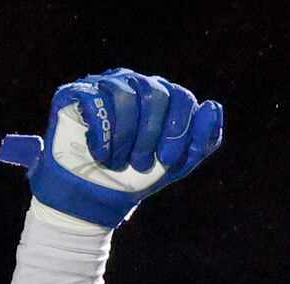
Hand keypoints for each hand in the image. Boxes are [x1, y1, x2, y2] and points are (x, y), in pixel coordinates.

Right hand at [7, 69, 223, 228]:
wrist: (96, 193)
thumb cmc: (139, 175)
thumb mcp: (177, 164)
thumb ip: (202, 139)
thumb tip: (214, 106)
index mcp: (163, 97)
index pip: (181, 97)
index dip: (179, 130)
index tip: (167, 160)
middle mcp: (134, 83)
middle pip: (155, 93)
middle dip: (151, 136)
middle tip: (140, 165)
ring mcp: (104, 85)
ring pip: (124, 94)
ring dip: (125, 137)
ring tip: (118, 162)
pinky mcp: (76, 92)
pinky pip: (94, 99)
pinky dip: (101, 134)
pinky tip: (100, 153)